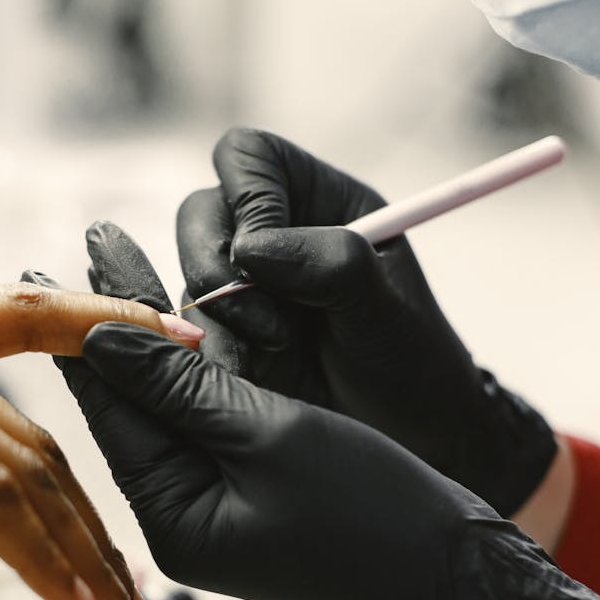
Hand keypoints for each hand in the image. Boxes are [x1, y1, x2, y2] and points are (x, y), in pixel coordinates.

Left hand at [59, 319, 599, 599]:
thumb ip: (181, 384)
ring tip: (119, 266)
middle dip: (117, 324)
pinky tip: (179, 322)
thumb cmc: (374, 508)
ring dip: (155, 340)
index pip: (112, 410)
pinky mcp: (247, 501)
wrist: (452, 576)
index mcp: (173, 518)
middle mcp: (181, 519)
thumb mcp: (271, 431)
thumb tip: (103, 338)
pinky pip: (205, 427)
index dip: (84, 332)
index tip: (44, 269)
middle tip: (89, 244)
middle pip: (134, 407)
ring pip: (169, 410)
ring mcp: (214, 513)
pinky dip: (194, 374)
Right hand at [173, 128, 555, 515]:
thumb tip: (251, 247)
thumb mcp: (385, 307)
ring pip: (187, 276)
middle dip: (217, 267)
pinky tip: (253, 379)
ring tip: (275, 355)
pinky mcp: (225, 338)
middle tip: (267, 324)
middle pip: (201, 214)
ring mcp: (243, 288)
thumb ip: (329, 262)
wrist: (411, 440)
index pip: (250, 159)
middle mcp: (273, 235)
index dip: (246, 198)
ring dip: (221, 319)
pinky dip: (210, 355)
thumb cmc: (413, 363)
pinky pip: (186, 332)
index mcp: (319, 201)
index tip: (263, 255)